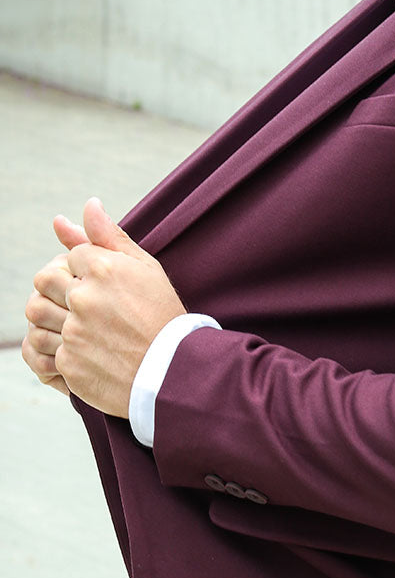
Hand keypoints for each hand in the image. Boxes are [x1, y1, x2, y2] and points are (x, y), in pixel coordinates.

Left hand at [25, 198, 185, 416]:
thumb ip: (110, 236)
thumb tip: (89, 204)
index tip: (105, 288)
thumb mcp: (145, 269)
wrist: (175, 373)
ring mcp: (74, 331)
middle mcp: (85, 298)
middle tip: (84, 304)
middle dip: (59, 289)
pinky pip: (45, 349)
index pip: (71, 255)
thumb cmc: (163, 317)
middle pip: (44, 279)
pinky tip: (84, 352)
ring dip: (51, 316)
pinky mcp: (69, 363)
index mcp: (104, 268)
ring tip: (77, 325)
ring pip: (36, 313)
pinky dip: (60, 350)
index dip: (86, 271)